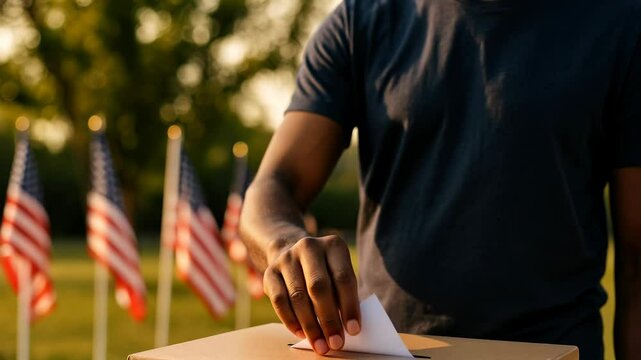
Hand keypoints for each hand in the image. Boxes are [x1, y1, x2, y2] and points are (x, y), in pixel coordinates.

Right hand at [263, 235, 360, 354]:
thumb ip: (343, 295)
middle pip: (319, 287)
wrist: (292, 254)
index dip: (349, 306)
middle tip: (336, 343)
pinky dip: (290, 320)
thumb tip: (347, 328)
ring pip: (298, 296)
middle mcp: (309, 247)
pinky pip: (279, 300)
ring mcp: (287, 258)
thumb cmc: (325, 272)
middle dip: (329, 319)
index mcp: (333, 245)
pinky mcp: (270, 272)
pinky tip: (301, 334)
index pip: (344, 278)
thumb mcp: (338, 274)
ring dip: (310, 325)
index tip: (353, 330)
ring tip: (320, 345)